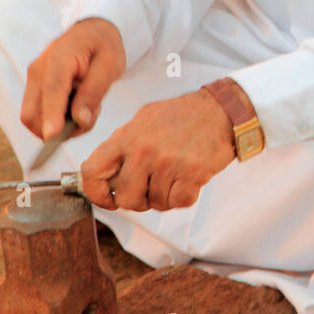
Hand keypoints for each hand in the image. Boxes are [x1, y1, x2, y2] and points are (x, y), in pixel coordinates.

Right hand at [20, 17, 125, 140]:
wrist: (91, 31)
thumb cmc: (103, 46)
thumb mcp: (110, 66)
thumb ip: (94, 93)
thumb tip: (80, 120)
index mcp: (59, 57)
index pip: (52, 90)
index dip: (51, 115)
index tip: (52, 137)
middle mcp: (38, 69)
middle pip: (32, 113)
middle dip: (57, 129)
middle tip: (89, 117)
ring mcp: (33, 79)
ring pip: (34, 118)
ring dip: (60, 125)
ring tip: (87, 107)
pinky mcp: (34, 88)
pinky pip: (39, 114)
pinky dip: (57, 120)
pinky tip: (77, 106)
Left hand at [80, 90, 235, 211]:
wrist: (221, 110)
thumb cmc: (183, 116)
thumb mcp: (144, 120)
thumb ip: (123, 145)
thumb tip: (104, 171)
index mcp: (127, 137)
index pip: (92, 171)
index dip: (95, 193)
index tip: (108, 198)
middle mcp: (144, 150)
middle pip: (126, 198)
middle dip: (138, 200)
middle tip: (149, 190)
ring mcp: (168, 163)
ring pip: (155, 203)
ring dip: (164, 197)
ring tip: (174, 177)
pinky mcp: (192, 173)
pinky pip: (178, 202)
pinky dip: (183, 197)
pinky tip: (188, 179)